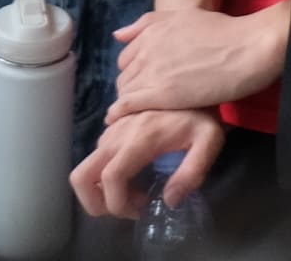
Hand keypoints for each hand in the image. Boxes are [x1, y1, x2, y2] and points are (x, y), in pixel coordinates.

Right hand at [75, 108, 221, 219]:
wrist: (193, 81)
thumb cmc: (202, 115)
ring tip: (135, 193)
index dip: (118, 203)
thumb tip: (169, 200)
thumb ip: (193, 172)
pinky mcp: (113, 128)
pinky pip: (97, 158)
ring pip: (87, 169)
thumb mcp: (209, 142)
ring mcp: (112, 131)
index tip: (141, 210)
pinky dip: (106, 176)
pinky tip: (135, 176)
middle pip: (81, 175)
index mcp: (140, 139)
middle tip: (125, 207)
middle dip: (94, 202)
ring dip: (103, 191)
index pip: (110, 178)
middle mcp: (118, 134)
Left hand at [106, 4, 283, 115]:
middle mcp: (146, 49)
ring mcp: (152, 71)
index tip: (148, 84)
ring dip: (129, 103)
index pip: (127, 58)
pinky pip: (128, 105)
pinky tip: (122, 122)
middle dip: (132, 89)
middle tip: (149, 103)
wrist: (247, 48)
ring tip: (144, 114)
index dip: (136, 72)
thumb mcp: (185, 17)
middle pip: (124, 76)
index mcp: (152, 31)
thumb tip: (117, 35)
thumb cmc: (226, 32)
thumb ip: (149, 24)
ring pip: (125, 92)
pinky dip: (120, 113)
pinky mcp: (161, 94)